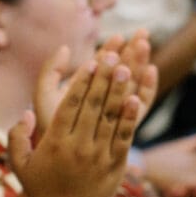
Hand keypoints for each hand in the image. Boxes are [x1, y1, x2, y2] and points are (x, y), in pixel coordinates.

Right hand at [16, 37, 153, 196]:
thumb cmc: (41, 190)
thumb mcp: (20, 165)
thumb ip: (17, 137)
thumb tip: (25, 114)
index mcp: (55, 143)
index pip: (71, 106)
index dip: (82, 82)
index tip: (91, 62)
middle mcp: (78, 147)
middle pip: (93, 106)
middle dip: (103, 78)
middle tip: (113, 54)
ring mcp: (98, 155)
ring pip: (110, 117)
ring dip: (119, 90)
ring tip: (127, 67)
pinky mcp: (114, 164)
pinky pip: (123, 136)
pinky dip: (130, 117)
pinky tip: (136, 99)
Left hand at [33, 32, 154, 132]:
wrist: (54, 163)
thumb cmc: (48, 130)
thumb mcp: (44, 98)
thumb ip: (51, 73)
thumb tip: (65, 48)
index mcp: (84, 92)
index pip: (100, 66)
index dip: (109, 49)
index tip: (118, 35)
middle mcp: (102, 101)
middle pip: (119, 72)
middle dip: (130, 52)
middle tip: (142, 34)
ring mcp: (115, 112)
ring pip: (132, 84)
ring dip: (139, 63)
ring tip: (144, 45)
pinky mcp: (126, 127)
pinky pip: (142, 105)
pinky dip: (147, 87)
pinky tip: (151, 70)